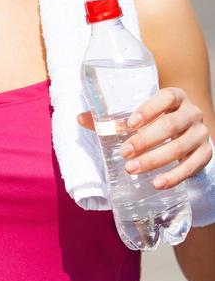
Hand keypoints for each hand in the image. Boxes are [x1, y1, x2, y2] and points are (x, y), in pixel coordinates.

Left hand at [77, 86, 213, 189]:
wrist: (186, 135)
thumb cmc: (155, 123)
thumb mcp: (137, 118)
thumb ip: (111, 119)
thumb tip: (79, 118)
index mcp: (176, 97)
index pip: (167, 97)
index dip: (149, 109)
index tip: (129, 123)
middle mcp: (192, 113)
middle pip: (172, 124)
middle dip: (146, 140)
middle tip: (124, 153)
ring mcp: (201, 133)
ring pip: (181, 146)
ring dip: (155, 160)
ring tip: (132, 170)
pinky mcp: (205, 154)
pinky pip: (193, 166)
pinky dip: (175, 176)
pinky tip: (157, 184)